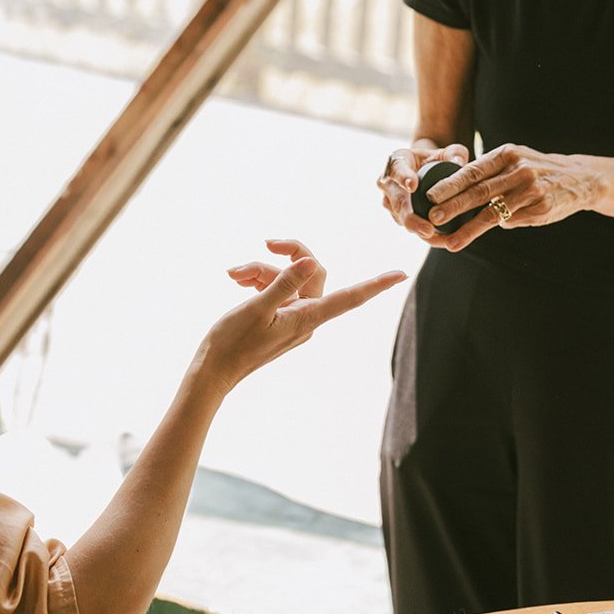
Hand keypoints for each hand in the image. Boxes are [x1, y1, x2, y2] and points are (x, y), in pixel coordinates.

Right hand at [208, 240, 404, 393]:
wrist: (212, 370)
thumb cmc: (233, 342)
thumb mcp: (256, 308)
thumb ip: (285, 284)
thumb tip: (310, 263)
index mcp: (307, 317)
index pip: (350, 298)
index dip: (375, 285)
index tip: (400, 275)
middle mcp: (305, 317)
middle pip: (310, 274)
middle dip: (283, 258)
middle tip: (266, 243)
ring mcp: (292, 318)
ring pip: (287, 278)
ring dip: (261, 270)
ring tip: (234, 275)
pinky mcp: (278, 317)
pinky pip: (276, 289)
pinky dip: (258, 280)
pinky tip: (237, 280)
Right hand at [377, 144, 469, 240]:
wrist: (424, 170)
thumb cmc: (436, 159)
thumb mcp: (447, 152)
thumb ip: (455, 153)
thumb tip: (459, 163)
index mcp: (397, 161)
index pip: (397, 169)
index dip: (404, 177)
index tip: (413, 186)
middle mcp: (388, 182)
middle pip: (397, 202)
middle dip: (411, 218)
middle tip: (428, 229)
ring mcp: (391, 202)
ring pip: (402, 219)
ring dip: (420, 231)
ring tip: (439, 240)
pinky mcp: (398, 216)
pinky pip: (412, 228)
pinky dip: (428, 236)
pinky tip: (444, 241)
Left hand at [418, 143, 601, 250]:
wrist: (578, 178)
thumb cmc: (535, 169)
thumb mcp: (513, 159)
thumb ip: (487, 172)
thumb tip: (452, 188)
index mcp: (507, 154)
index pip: (473, 171)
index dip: (449, 184)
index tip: (429, 195)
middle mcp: (519, 170)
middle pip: (480, 191)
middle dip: (453, 206)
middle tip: (432, 218)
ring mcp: (532, 190)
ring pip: (494, 213)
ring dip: (469, 229)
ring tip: (450, 242)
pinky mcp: (543, 208)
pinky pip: (513, 221)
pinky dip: (498, 227)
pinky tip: (482, 234)